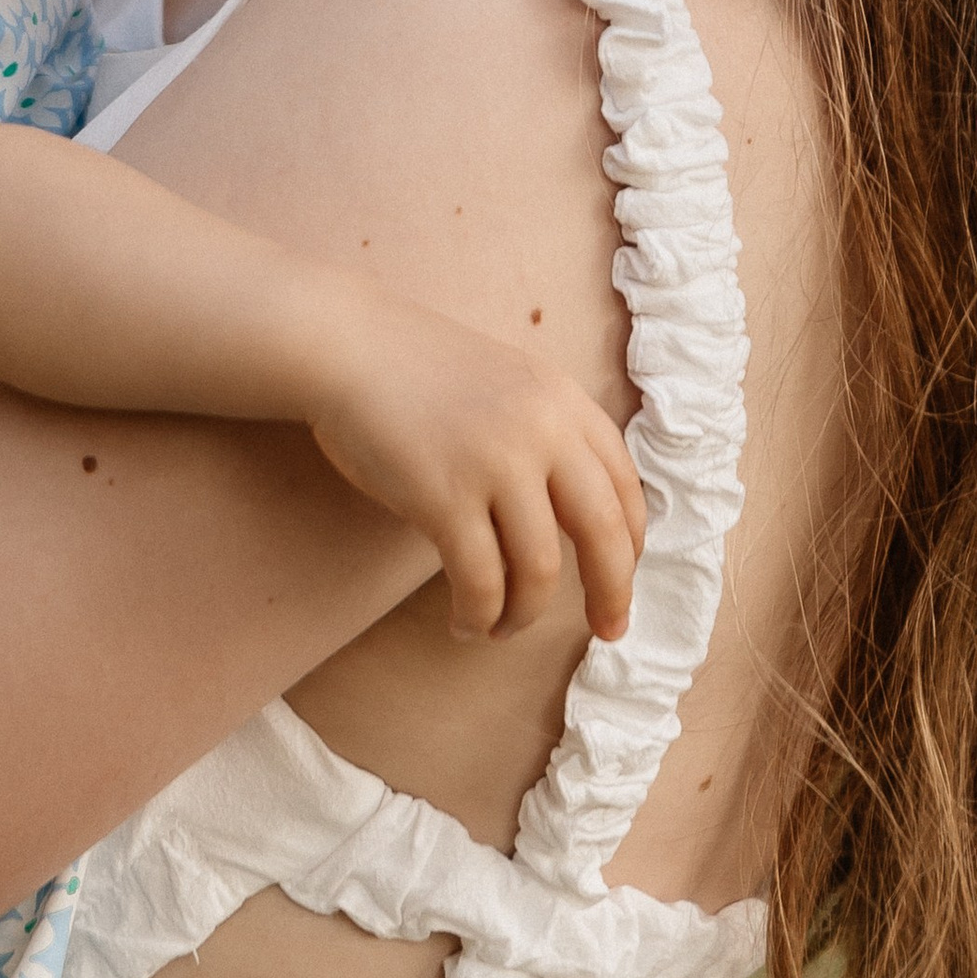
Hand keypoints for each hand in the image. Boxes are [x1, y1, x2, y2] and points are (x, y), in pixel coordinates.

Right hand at [305, 319, 648, 643]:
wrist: (345, 347)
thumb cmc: (417, 370)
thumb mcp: (508, 384)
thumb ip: (547, 433)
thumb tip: (575, 516)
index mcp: (564, 400)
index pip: (625, 486)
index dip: (631, 544)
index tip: (621, 580)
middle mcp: (543, 430)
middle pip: (605, 532)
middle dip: (611, 592)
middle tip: (607, 630)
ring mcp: (496, 464)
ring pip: (540, 569)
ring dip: (524, 613)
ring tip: (500, 627)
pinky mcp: (445, 497)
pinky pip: (480, 581)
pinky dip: (478, 614)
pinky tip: (465, 622)